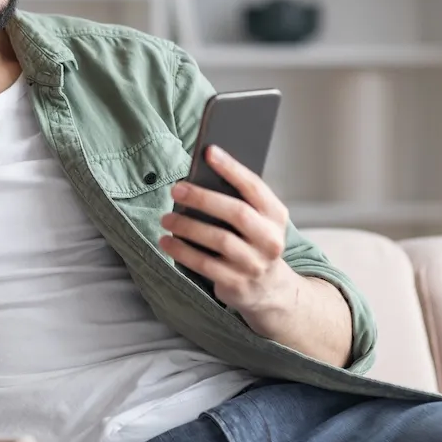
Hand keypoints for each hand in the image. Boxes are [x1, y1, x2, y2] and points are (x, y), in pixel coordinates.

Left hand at [158, 145, 302, 322]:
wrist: (269, 289)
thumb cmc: (254, 242)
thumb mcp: (257, 221)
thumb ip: (237, 200)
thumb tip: (199, 176)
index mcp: (275, 216)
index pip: (254, 187)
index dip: (232, 168)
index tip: (209, 152)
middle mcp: (270, 239)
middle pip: (236, 213)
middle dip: (203, 198)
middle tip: (176, 189)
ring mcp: (254, 263)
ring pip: (219, 240)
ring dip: (188, 226)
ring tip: (166, 218)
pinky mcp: (237, 283)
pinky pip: (205, 264)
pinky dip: (182, 251)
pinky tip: (166, 241)